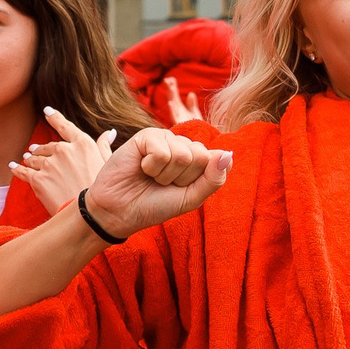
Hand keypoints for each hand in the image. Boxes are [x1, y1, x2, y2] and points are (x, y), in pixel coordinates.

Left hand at [10, 107, 114, 214]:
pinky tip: (13, 167)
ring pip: (35, 159)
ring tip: (26, 159)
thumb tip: (109, 132)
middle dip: (41, 148)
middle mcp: (64, 151)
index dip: (55, 117)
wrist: (90, 216)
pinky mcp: (37, 180)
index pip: (65, 126)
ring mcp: (49, 165)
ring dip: (30, 159)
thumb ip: (105, 146)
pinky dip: (18, 169)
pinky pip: (24, 172)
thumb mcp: (108, 165)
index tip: (47, 111)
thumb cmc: (103, 191)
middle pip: (48, 146)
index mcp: (82, 144)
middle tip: (35, 150)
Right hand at [84, 127, 232, 238]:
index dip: (194, 181)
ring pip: (182, 154)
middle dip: (181, 178)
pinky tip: (141, 167)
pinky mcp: (146, 136)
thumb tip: (228, 154)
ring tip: (150, 176)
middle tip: (162, 183)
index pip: (212, 160)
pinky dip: (151, 167)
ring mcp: (164, 138)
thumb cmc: (155, 205)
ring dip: (164, 174)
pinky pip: (163, 152)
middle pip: (199, 155)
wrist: (121, 212)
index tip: (176, 188)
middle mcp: (181, 144)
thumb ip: (213, 179)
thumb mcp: (191, 198)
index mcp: (195, 158)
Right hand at [161, 77, 204, 126]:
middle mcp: (178, 113)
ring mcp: (179, 119)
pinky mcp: (181, 125)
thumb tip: (191, 93)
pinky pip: (176, 117)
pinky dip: (173, 110)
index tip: (171, 78)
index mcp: (180, 109)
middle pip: (173, 99)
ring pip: (174, 106)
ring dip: (171, 97)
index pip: (175, 96)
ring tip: (170, 87)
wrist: (200, 140)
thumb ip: (191, 104)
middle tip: (167, 79)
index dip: (172, 87)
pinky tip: (171, 103)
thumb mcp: (194, 114)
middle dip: (170, 90)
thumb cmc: (196, 128)